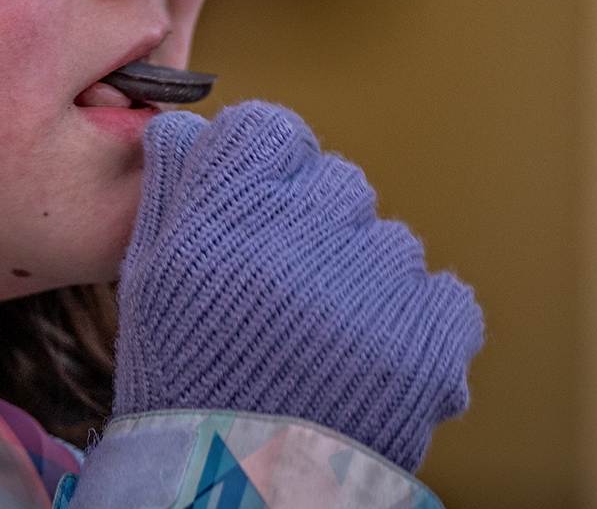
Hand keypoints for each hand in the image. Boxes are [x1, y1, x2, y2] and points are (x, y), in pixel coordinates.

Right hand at [113, 101, 483, 471]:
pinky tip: (370, 365)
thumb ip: (172, 189)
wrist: (234, 492)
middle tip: (287, 299)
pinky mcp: (427, 339)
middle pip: (337, 182)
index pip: (271, 129)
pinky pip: (445, 298)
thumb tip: (191, 124)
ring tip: (322, 348)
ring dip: (365, 283)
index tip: (263, 212)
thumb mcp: (151, 281)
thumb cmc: (186, 385)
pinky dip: (419, 328)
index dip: (270, 169)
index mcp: (224, 214)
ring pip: (390, 243)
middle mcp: (300, 236)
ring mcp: (370, 286)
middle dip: (317, 230)